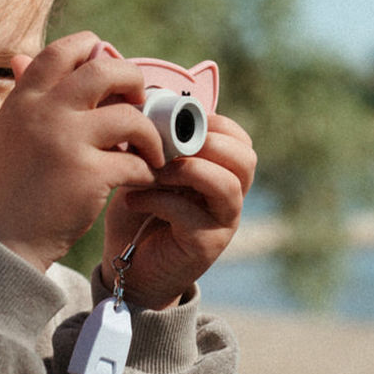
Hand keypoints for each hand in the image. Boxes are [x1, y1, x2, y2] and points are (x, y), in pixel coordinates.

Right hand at [0, 32, 164, 271]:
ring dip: (149, 134)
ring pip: (130, 117)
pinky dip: (147, 171)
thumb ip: (23, 98)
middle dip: (132, 81)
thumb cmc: (10, 188)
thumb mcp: (5, 133)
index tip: (110, 68)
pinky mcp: (89, 175)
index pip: (62, 51)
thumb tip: (26, 57)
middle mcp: (44, 113)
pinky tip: (143, 179)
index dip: (92, 48)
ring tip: (150, 152)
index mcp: (23, 100)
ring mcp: (67, 142)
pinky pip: (136, 161)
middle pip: (104, 71)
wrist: (3, 242)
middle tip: (140, 102)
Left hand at [101, 114, 255, 309]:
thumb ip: (156, 144)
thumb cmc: (138, 213)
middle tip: (168, 144)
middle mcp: (229, 198)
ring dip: (187, 170)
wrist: (127, 267)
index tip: (176, 119)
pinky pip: (190, 213)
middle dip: (207, 143)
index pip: (240, 140)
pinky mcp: (205, 246)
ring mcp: (222, 223)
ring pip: (227, 185)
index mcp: (221, 173)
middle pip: (245, 159)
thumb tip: (148, 106)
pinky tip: (132, 197)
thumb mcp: (146, 169)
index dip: (214, 123)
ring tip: (152, 170)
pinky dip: (158, 198)